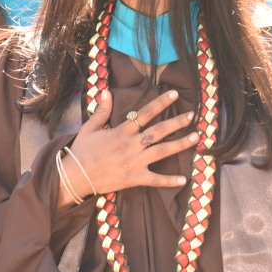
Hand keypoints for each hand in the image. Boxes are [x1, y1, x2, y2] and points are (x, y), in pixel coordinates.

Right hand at [57, 90, 199, 208]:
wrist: (75, 176)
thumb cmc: (82, 151)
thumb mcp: (89, 128)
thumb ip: (101, 110)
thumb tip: (107, 91)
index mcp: (122, 131)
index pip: (145, 113)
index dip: (161, 103)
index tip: (174, 94)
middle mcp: (131, 145)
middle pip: (158, 131)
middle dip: (177, 122)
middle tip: (193, 115)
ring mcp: (134, 162)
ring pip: (162, 151)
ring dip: (180, 144)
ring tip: (196, 137)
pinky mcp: (134, 178)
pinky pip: (155, 179)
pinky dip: (169, 180)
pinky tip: (184, 179)